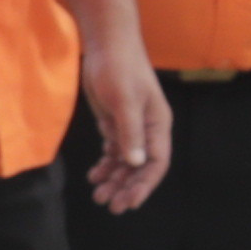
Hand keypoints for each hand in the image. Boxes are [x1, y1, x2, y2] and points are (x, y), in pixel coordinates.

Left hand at [77, 31, 171, 214]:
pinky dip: (106, 164)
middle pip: (140, 167)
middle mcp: (146, 130)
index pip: (156, 163)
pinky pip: (114, 150)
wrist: (107, 44)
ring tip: (98, 194)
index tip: (128, 203)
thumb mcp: (124, 101)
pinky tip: (94, 174)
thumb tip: (135, 164)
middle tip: (108, 205)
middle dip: (126, 187)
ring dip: (114, 179)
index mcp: (156, 126)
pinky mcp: (115, 122)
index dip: (143, 185)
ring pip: (126, 161)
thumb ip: (130, 133)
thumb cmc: (119, 69)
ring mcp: (131, 127)